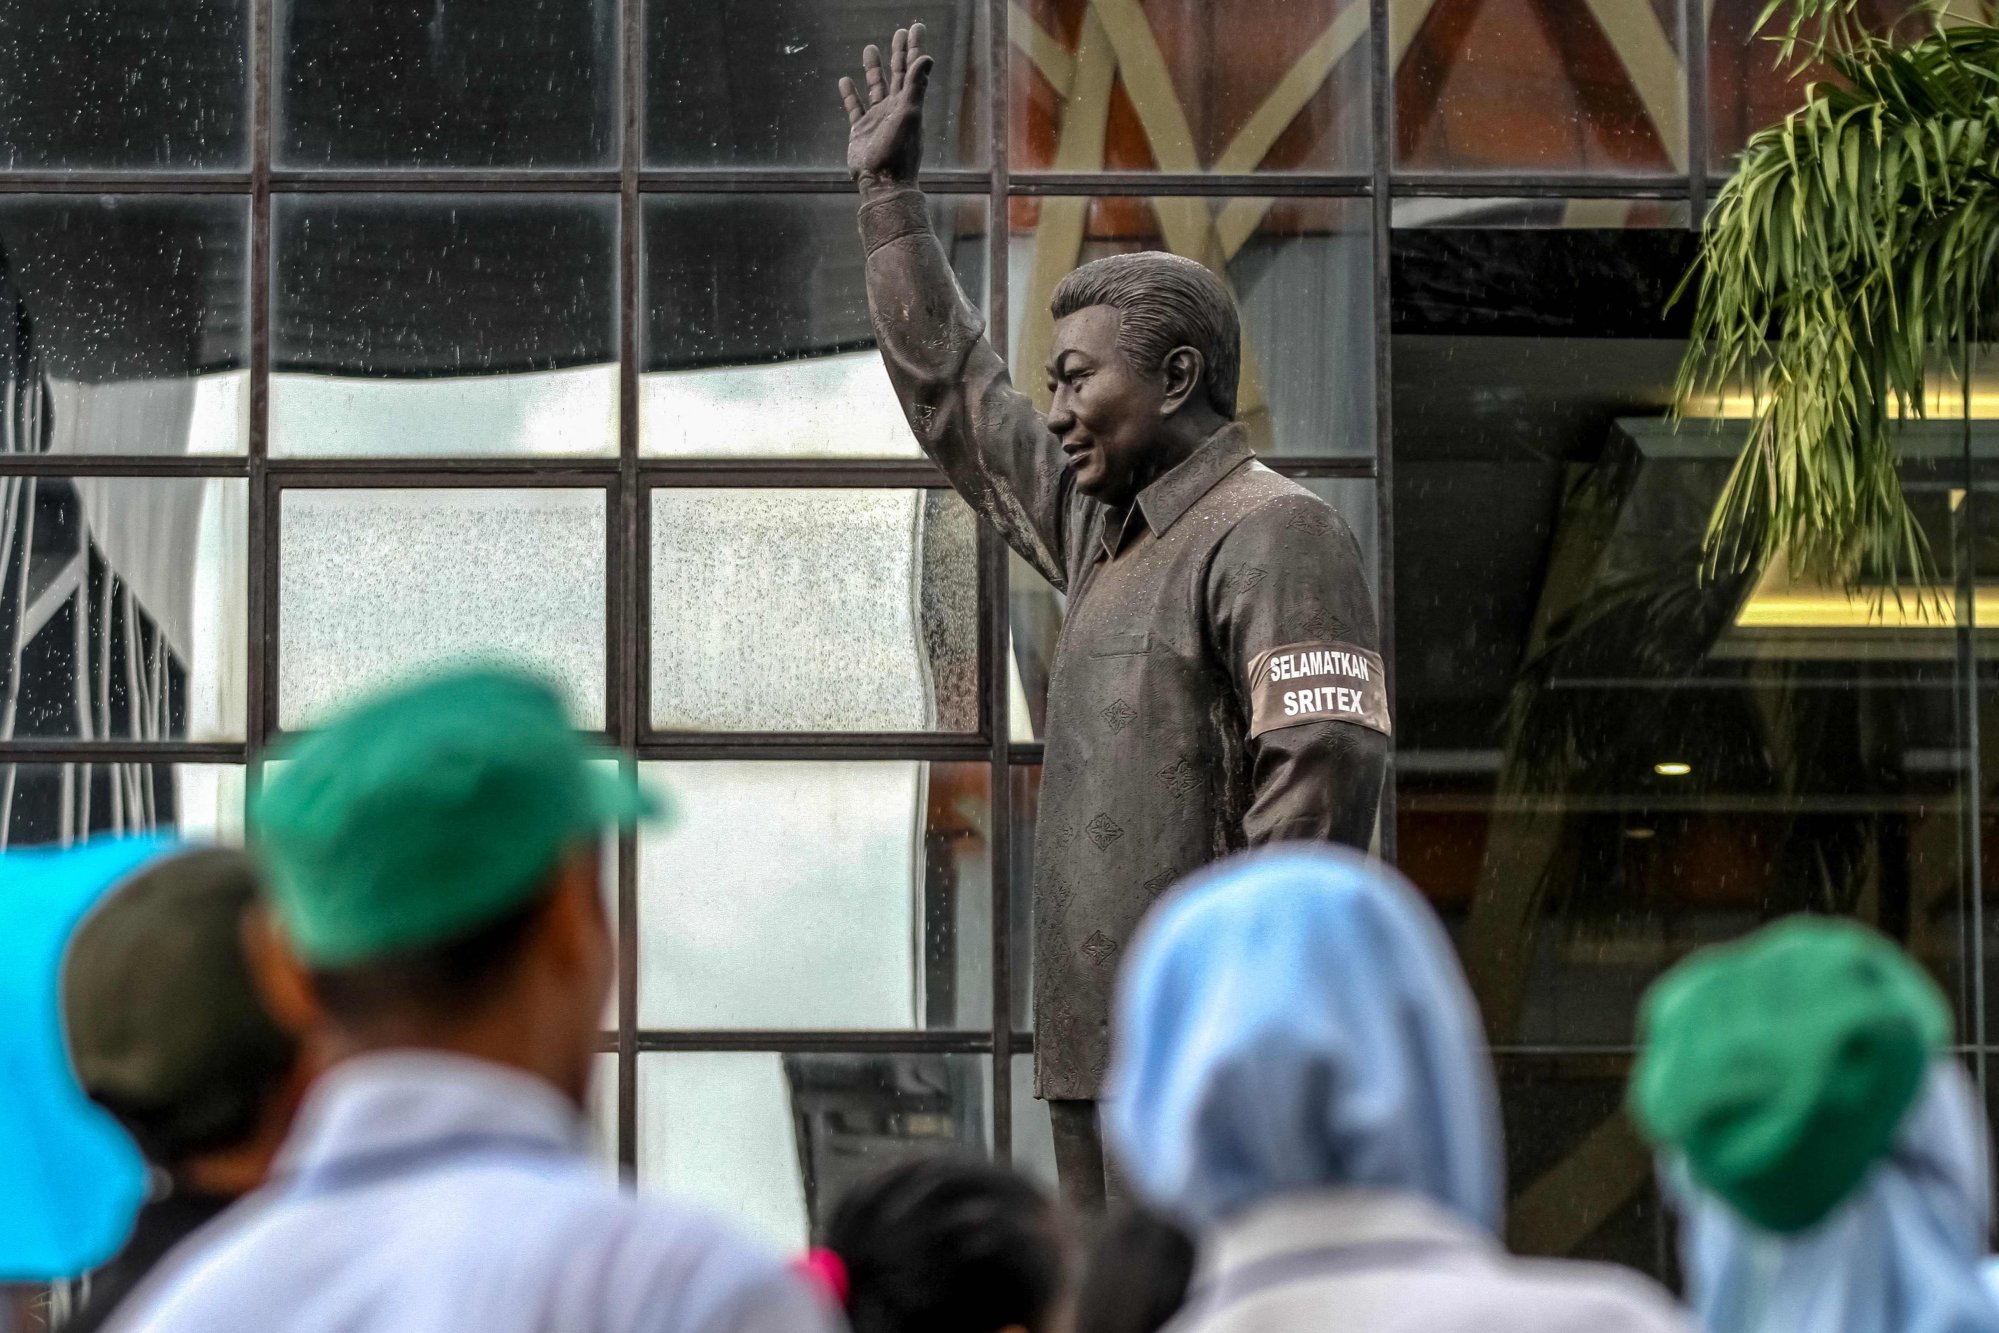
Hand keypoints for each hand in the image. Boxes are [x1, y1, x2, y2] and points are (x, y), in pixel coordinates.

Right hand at [839, 24, 932, 188]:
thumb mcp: (909, 116)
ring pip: (875, 87)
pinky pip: (854, 107)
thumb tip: (926, 57)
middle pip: (896, 73)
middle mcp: (894, 108)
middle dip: (898, 52)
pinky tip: (845, 80)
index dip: (913, 47)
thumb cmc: (898, 152)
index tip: (915, 27)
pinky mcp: (860, 130)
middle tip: (899, 32)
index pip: (911, 68)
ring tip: (869, 48)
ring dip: (873, 68)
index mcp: (908, 103)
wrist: (882, 184)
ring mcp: (877, 118)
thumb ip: (915, 86)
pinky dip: (850, 94)